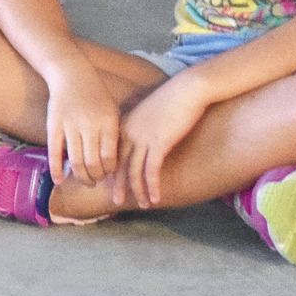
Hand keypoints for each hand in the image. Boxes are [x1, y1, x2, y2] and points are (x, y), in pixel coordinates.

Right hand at [45, 64, 121, 188]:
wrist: (71, 73)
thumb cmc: (95, 95)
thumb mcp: (112, 111)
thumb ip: (114, 136)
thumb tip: (114, 167)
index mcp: (107, 122)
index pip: (109, 158)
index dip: (109, 171)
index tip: (108, 173)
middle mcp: (89, 124)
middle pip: (93, 163)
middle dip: (95, 177)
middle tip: (95, 180)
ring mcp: (69, 124)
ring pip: (75, 161)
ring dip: (80, 176)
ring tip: (84, 179)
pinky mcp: (53, 123)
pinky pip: (54, 151)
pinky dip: (56, 169)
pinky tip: (58, 180)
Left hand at [115, 72, 207, 209]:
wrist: (187, 90)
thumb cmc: (170, 101)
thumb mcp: (148, 114)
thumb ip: (140, 127)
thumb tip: (139, 142)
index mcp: (124, 123)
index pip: (111, 151)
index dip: (110, 170)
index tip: (108, 184)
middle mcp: (128, 131)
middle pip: (118, 163)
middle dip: (117, 184)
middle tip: (115, 202)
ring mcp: (142, 137)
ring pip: (134, 171)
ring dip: (138, 191)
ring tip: (142, 205)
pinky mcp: (159, 143)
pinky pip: (152, 171)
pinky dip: (152, 187)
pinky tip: (155, 199)